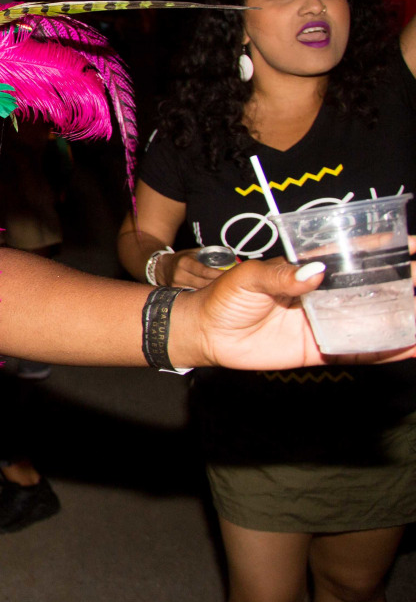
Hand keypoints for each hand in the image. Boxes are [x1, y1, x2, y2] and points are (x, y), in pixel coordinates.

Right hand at [159, 248, 224, 288]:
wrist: (162, 268)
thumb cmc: (182, 259)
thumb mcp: (193, 252)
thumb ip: (209, 252)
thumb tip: (229, 250)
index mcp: (184, 262)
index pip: (204, 271)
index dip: (217, 274)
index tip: (229, 274)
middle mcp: (179, 274)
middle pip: (204, 283)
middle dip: (218, 283)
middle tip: (231, 283)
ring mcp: (177, 285)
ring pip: (200, 291)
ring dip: (213, 290)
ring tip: (225, 289)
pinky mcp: (177, 292)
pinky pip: (194, 294)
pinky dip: (204, 294)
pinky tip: (212, 294)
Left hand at [170, 258, 414, 369]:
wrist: (206, 333)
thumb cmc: (224, 296)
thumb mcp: (249, 277)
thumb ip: (281, 274)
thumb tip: (315, 272)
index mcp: (311, 270)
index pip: (356, 256)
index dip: (389, 250)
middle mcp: (326, 295)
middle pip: (374, 288)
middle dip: (407, 284)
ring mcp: (326, 323)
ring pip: (374, 320)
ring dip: (404, 318)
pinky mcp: (321, 350)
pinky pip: (359, 351)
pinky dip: (389, 351)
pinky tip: (414, 347)